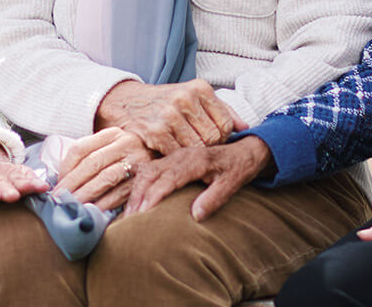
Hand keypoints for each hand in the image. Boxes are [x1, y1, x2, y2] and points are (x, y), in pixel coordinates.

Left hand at [0, 139, 46, 237]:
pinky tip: (44, 187)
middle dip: (8, 188)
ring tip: (35, 188)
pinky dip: (37, 181)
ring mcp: (8, 172)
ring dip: (26, 184)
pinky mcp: (21, 172)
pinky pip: (30, 176)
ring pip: (17, 178)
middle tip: (13, 196)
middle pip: (1, 182)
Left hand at [54, 128, 152, 210]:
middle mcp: (126, 143)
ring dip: (86, 194)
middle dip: (72, 184)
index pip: (81, 148)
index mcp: (112, 134)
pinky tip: (93, 211)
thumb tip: (61, 178)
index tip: (56, 184)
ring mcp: (138, 160)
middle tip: (59, 199)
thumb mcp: (113, 148)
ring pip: (106, 178)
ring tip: (73, 206)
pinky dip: (105, 203)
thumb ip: (91, 155)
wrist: (169, 154)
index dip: (65, 168)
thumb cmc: (131, 157)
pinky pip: (122, 192)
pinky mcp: (146, 178)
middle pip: (92, 163)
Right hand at [95, 79, 246, 153]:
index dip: (222, 137)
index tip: (210, 140)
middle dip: (207, 147)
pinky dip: (175, 157)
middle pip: (213, 138)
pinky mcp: (155, 130)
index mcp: (200, 88)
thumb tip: (246, 127)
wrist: (125, 101)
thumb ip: (222, 110)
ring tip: (183, 150)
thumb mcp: (194, 98)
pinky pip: (177, 154)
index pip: (226, 123)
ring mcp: (170, 114)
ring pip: (197, 148)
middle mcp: (186, 98)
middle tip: (195, 148)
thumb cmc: (165, 103)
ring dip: (191, 154)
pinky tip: (169, 152)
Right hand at [126, 135, 271, 218]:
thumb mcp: (232, 184)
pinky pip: (148, 171)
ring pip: (146, 172)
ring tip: (128, 216)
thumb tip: (195, 216)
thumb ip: (214, 198)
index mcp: (195, 160)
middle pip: (150, 174)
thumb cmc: (237, 168)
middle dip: (138, 197)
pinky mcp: (170, 161)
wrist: (243, 151)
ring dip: (135, 193)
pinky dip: (138, 187)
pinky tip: (134, 203)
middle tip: (129, 220)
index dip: (154, 196)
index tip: (144, 213)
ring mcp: (174, 157)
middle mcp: (180, 156)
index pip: (168, 178)